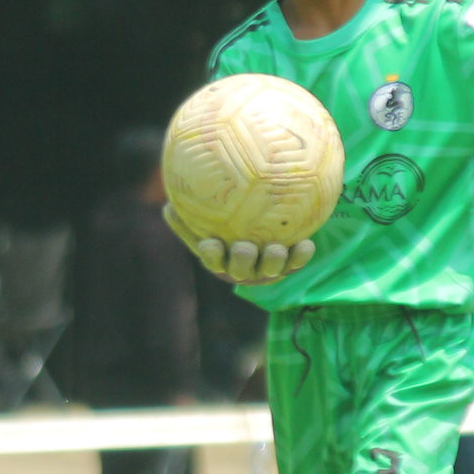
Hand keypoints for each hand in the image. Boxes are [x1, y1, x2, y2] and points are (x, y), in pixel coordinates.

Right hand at [163, 203, 314, 284]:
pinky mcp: (288, 267)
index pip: (212, 259)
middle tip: (244, 247)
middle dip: (242, 261)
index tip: (210, 243)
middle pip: (241, 269)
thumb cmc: (226, 226)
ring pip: (270, 270)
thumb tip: (166, 203)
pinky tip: (307, 244)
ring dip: (273, 261)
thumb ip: (189, 215)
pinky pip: (296, 263)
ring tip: (277, 249)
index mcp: (222, 257)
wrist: (264, 233)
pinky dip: (300, 256)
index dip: (211, 254)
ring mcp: (266, 269)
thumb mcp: (206, 221)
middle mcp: (243, 267)